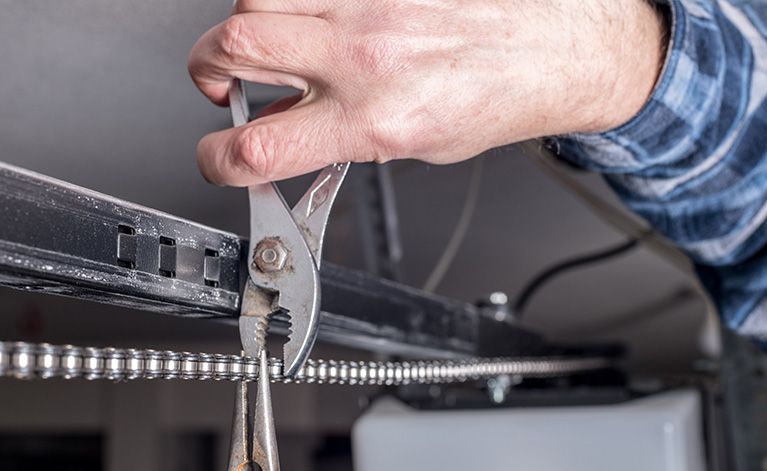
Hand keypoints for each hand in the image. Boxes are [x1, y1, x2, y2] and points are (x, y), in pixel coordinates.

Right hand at [188, 0, 665, 185]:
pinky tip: (319, 18)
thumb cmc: (498, 96)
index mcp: (372, 120)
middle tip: (228, 84)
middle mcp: (364, 57)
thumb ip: (337, 140)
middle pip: (234, 46)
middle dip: (210, 71)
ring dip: (252, 28)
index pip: (256, 148)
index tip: (220, 156)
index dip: (216, 160)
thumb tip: (282, 136)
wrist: (557, 45)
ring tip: (278, 45)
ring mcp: (368, 4)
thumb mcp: (411, 144)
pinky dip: (298, 1)